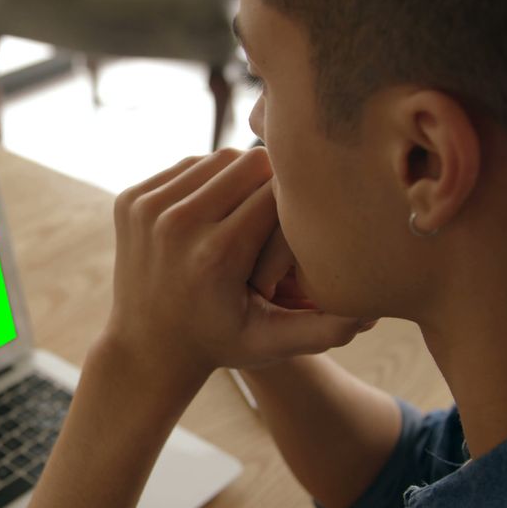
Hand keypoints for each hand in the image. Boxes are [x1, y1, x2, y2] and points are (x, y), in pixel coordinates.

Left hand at [98, 148, 364, 375]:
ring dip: (238, 176)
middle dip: (271, 180)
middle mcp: (178, 226)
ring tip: (252, 205)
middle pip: (247, 163)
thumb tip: (377, 313)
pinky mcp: (129, 200)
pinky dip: (206, 180)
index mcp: (216, 255)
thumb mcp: (272, 343)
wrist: (146, 349)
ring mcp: (147, 209)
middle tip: (281, 204)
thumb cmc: (220, 345)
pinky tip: (217, 206)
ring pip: (216, 158)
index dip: (297, 200)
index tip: (304, 217)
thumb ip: (325, 329)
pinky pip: (185, 166)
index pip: (276, 192)